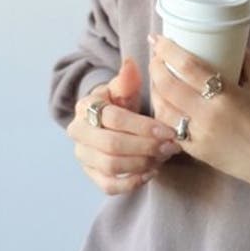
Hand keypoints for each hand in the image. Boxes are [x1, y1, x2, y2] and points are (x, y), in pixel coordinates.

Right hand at [66, 56, 180, 194]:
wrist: (108, 123)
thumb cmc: (121, 105)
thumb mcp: (125, 90)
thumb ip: (128, 80)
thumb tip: (131, 64)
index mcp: (86, 106)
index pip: (114, 119)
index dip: (142, 127)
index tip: (168, 131)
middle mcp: (78, 132)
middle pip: (111, 145)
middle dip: (145, 147)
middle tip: (170, 147)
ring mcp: (83, 155)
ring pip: (111, 166)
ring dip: (142, 164)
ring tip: (163, 157)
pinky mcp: (91, 175)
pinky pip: (109, 186)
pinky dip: (132, 183)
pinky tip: (151, 173)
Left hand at [147, 33, 249, 191]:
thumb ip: (248, 64)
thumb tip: (239, 46)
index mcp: (225, 95)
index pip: (187, 66)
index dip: (167, 50)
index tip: (158, 39)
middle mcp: (206, 115)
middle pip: (167, 85)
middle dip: (155, 67)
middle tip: (156, 56)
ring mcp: (198, 135)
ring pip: (162, 109)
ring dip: (154, 91)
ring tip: (156, 80)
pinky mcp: (195, 151)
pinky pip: (170, 130)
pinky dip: (163, 115)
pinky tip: (164, 105)